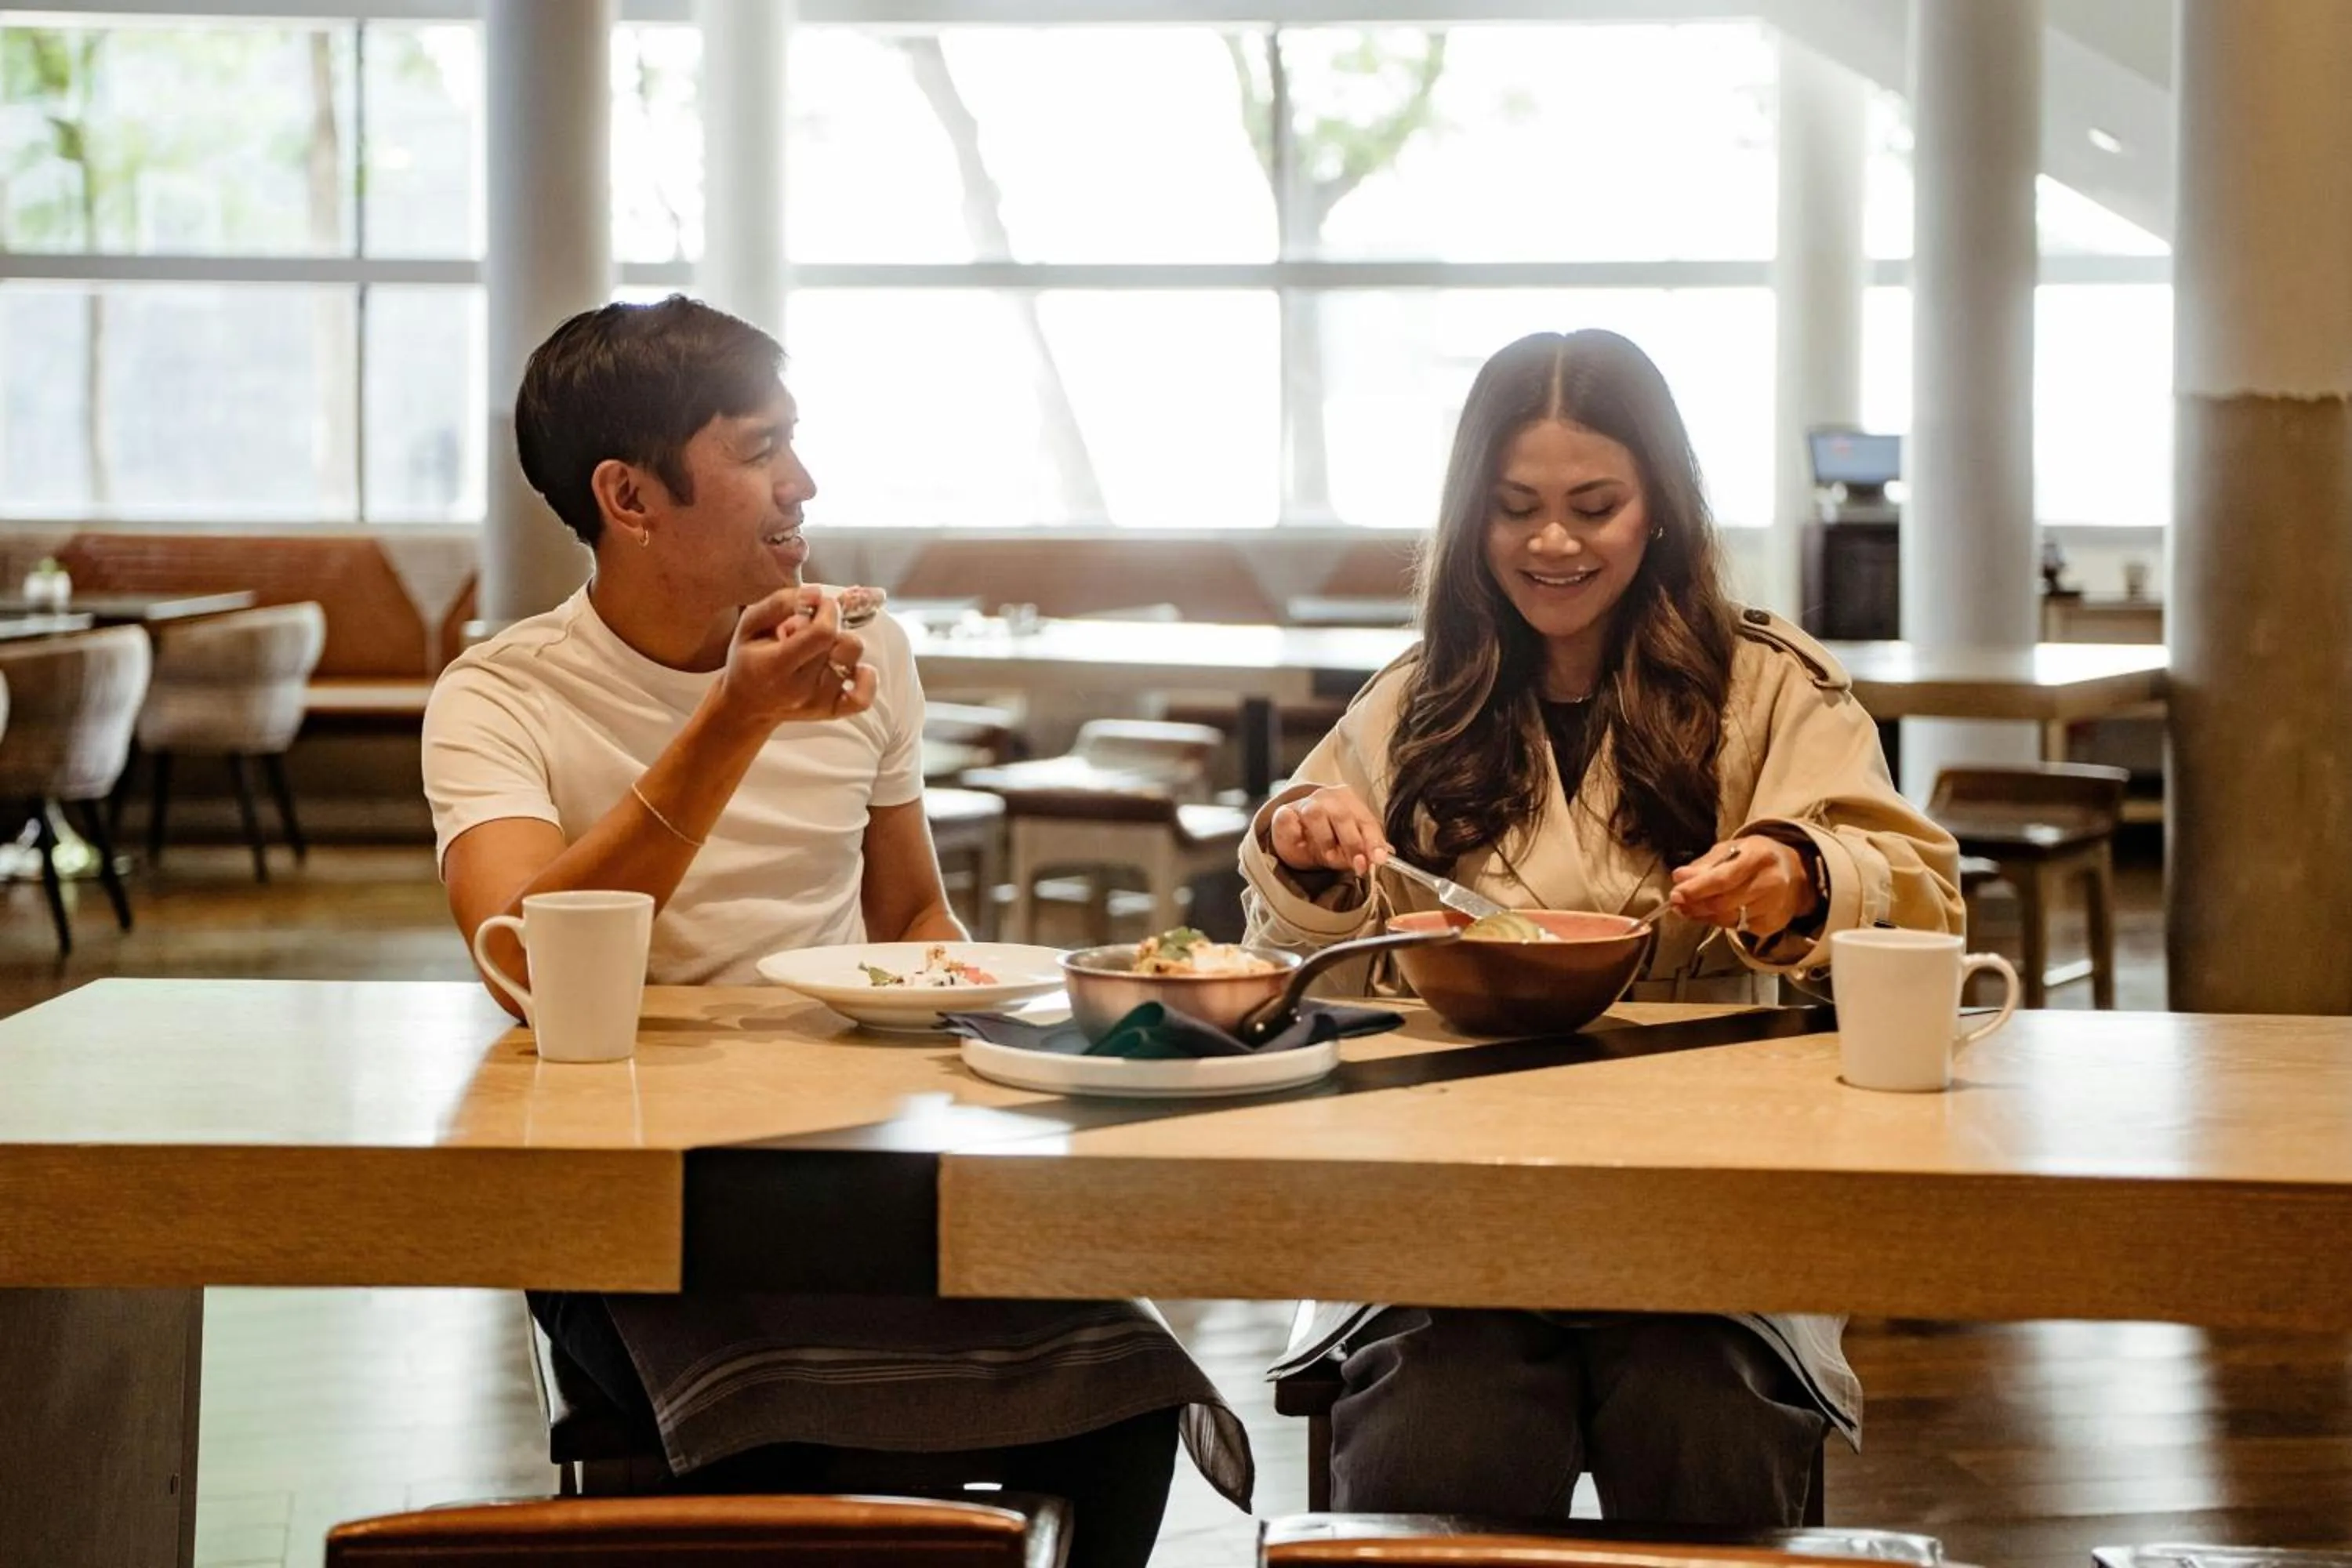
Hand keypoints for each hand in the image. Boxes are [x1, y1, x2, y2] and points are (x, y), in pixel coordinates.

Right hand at [715, 588, 878, 730]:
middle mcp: (800, 689)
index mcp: (776, 665)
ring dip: (843, 647)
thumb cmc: (748, 658)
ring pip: (853, 661)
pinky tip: (852, 668)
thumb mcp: (750, 624)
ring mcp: (818, 703)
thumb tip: (817, 594)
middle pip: (841, 644)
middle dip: (832, 625)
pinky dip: (866, 679)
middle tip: (811, 629)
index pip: (823, 633)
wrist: (747, 706)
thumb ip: (780, 603)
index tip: (820, 605)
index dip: (829, 611)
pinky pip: (863, 698)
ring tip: (821, 649)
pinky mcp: (832, 712)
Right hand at [1269, 784, 1390, 875]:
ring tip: (1327, 855)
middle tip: (1357, 865)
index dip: (1374, 841)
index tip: (1378, 859)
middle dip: (1353, 844)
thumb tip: (1375, 860)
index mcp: (1350, 803)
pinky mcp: (1283, 812)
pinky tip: (1301, 843)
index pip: (1366, 820)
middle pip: (1343, 816)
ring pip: (1316, 813)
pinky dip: (1296, 833)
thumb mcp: (1347, 850)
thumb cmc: (1326, 842)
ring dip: (1325, 839)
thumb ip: (1362, 853)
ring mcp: (1304, 802)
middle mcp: (1328, 797)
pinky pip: (1288, 819)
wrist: (1294, 841)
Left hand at [1668, 835, 1819, 938]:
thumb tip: (1679, 877)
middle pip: (1724, 902)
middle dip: (1695, 904)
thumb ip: (1704, 865)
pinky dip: (1719, 922)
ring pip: (1728, 919)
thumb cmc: (1755, 857)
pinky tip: (1712, 913)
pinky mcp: (1771, 925)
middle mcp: (1771, 882)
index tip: (1676, 894)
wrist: (1794, 873)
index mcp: (1759, 856)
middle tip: (1676, 903)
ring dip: (1703, 915)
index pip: (1724, 878)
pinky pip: (1736, 928)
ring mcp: (1774, 906)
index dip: (1697, 889)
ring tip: (1687, 908)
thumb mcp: (1731, 849)